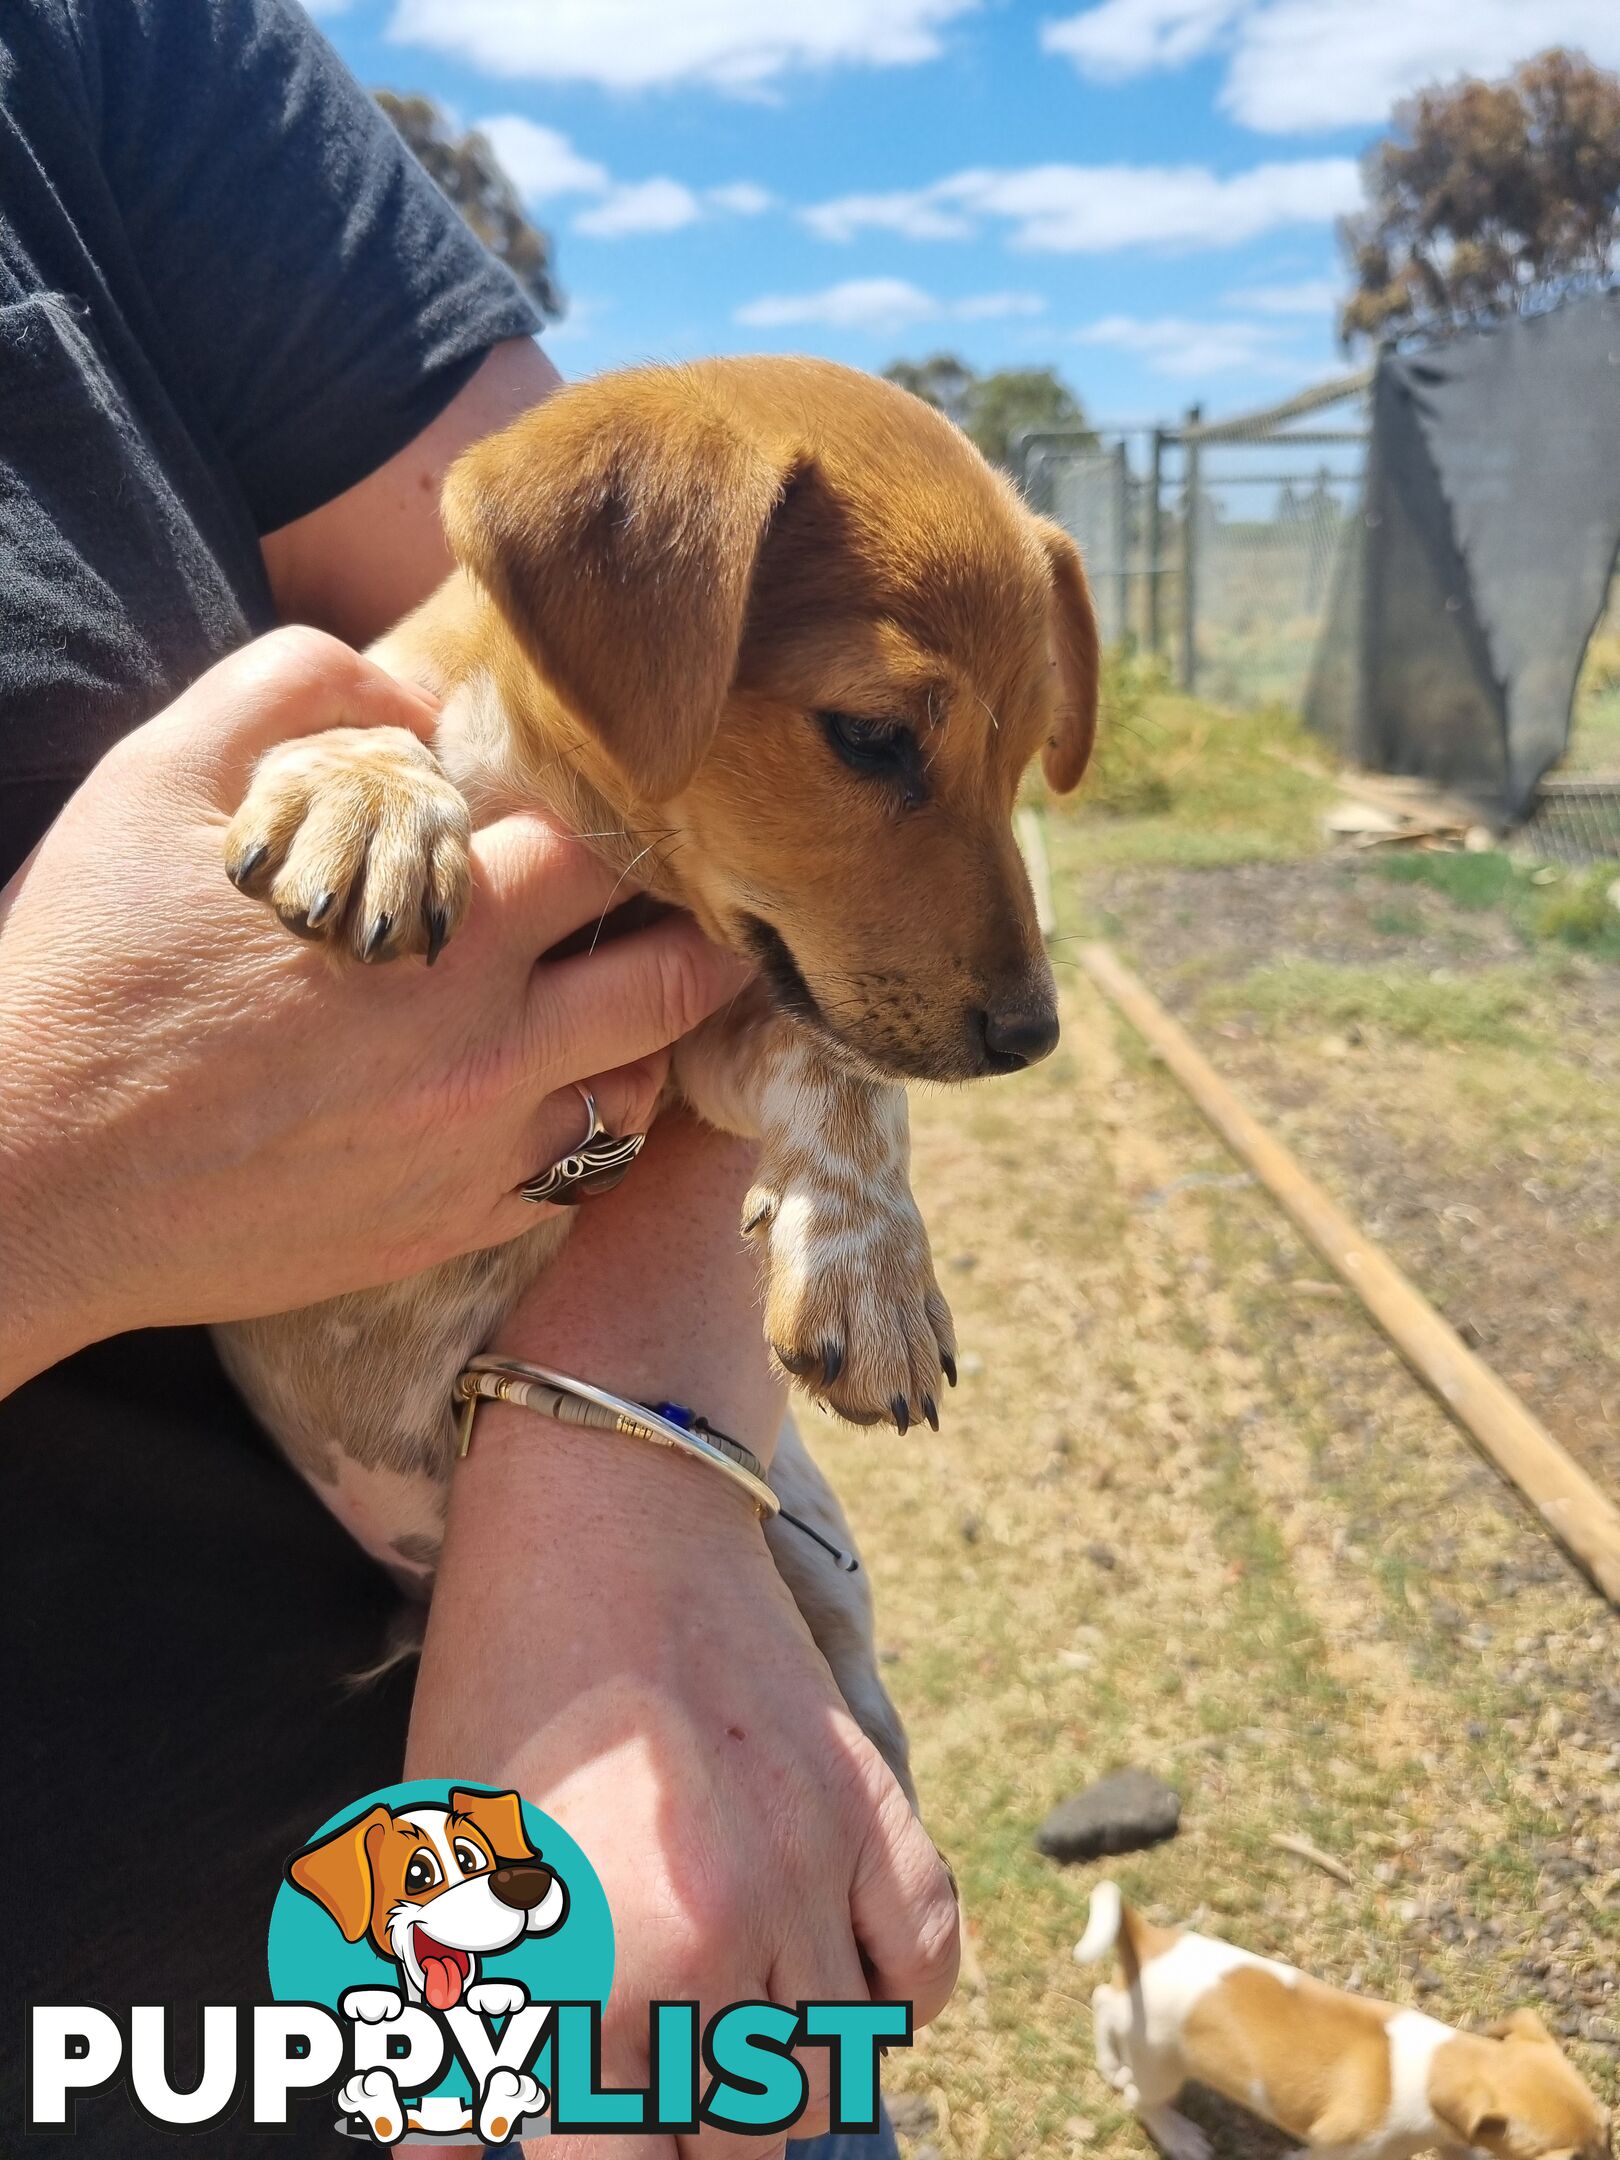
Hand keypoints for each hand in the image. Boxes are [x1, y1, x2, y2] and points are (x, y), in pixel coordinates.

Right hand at [0, 628, 748, 1392]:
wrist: (26, 1178)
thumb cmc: (84, 973)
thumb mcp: (158, 781)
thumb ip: (295, 691)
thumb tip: (412, 688)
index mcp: (441, 925)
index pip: (606, 848)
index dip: (623, 815)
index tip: (623, 806)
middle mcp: (487, 1048)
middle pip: (671, 977)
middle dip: (694, 926)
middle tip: (691, 900)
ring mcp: (475, 1154)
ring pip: (639, 1089)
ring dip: (644, 1035)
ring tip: (615, 991)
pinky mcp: (444, 1231)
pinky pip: (572, 1179)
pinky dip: (578, 1126)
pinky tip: (538, 1088)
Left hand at [407, 1425, 958, 2159]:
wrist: (603, 1509)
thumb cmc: (500, 1676)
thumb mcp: (437, 1849)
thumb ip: (447, 2020)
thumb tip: (456, 2145)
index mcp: (585, 1957)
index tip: (570, 2124)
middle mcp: (714, 1934)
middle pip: (736, 2142)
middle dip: (680, 2135)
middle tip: (644, 2084)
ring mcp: (809, 1867)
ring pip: (833, 2076)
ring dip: (775, 2084)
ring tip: (723, 2045)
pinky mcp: (870, 1801)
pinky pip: (928, 1960)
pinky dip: (893, 1997)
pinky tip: (831, 1977)